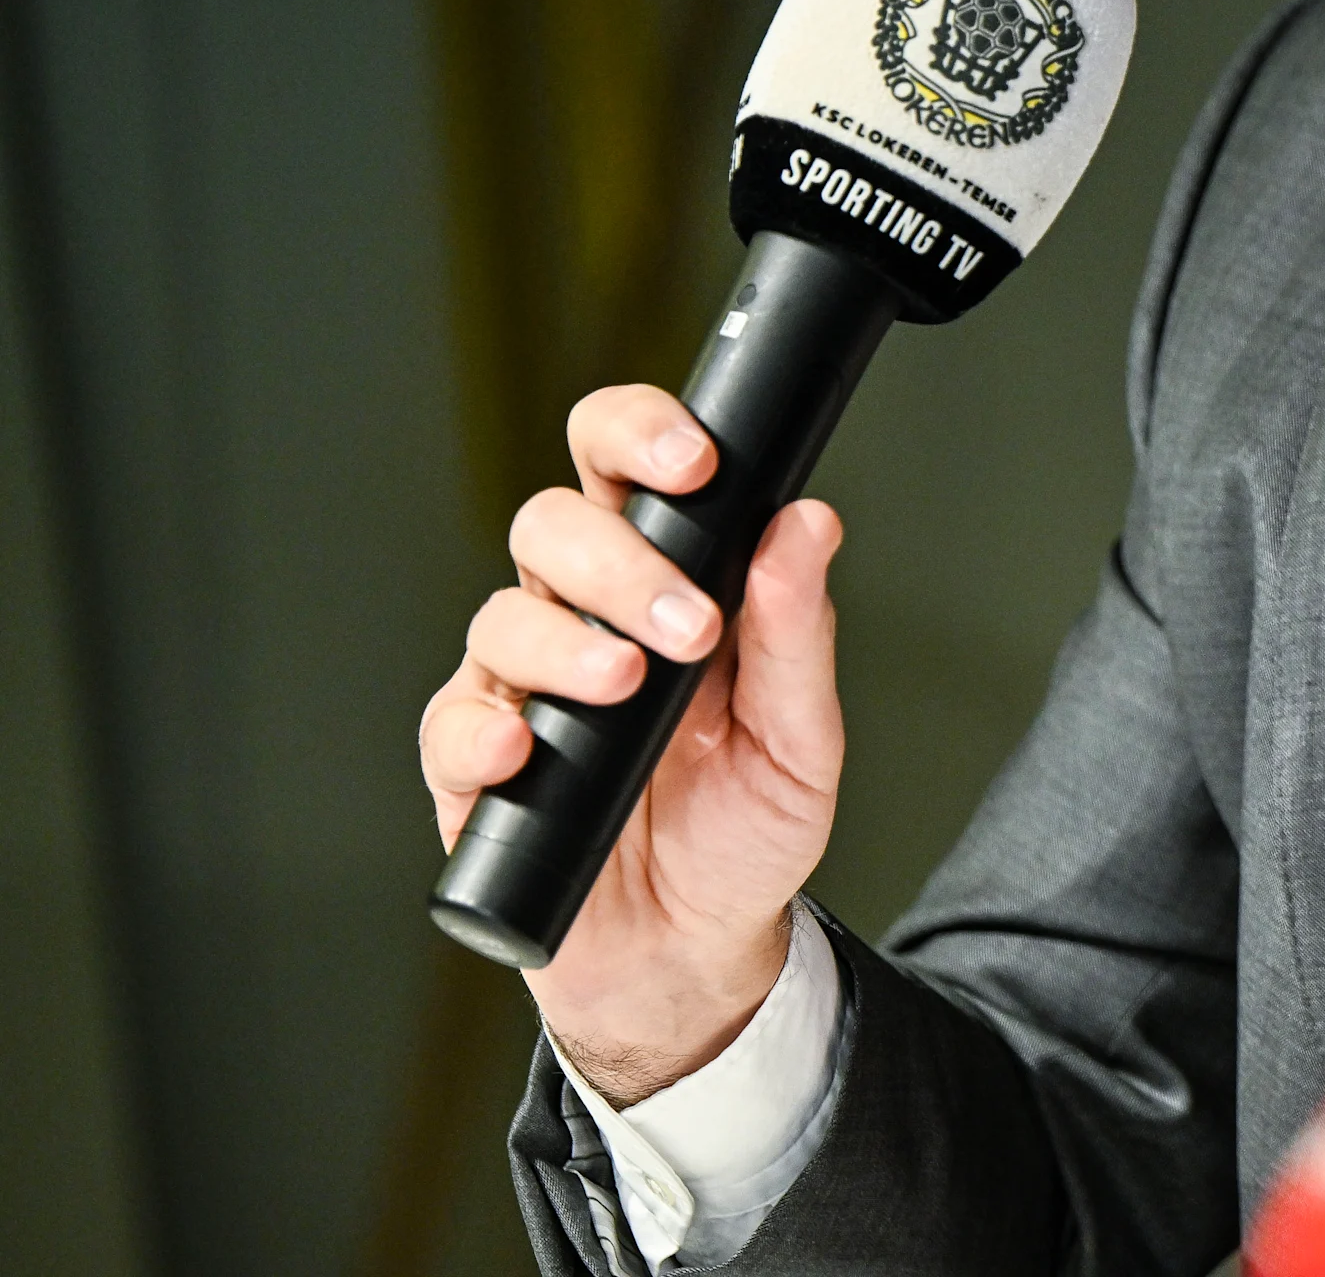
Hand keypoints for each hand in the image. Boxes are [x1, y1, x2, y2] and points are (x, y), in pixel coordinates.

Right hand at [418, 383, 847, 1100]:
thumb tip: (808, 522)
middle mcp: (582, 619)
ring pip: (504, 614)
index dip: (641, 436)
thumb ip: (798, 632)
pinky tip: (528, 753)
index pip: (627, 469)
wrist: (693, 952)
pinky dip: (484, 731)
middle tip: (689, 624)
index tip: (695, 464)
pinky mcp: (474, 769)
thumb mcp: (801, 738)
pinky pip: (452, 725)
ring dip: (568, 641)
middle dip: (619, 558)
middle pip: (554, 524)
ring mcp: (522, 690)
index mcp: (663, 582)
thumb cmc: (744, 832)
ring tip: (627, 685)